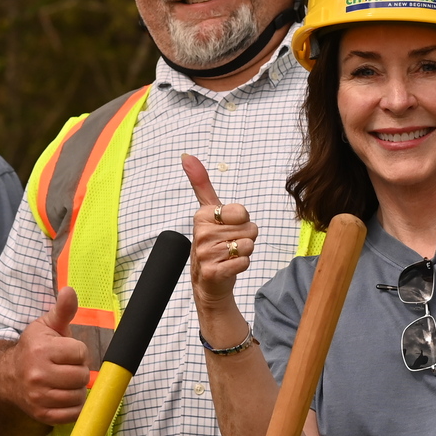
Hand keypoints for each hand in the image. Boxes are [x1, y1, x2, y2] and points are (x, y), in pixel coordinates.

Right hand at [7, 286, 91, 426]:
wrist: (7, 376)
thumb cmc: (34, 349)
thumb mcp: (45, 326)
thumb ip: (62, 310)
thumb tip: (70, 291)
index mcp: (41, 350)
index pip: (80, 352)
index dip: (77, 352)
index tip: (65, 352)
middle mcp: (38, 375)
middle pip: (82, 375)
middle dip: (78, 370)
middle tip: (66, 368)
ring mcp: (39, 397)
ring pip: (79, 395)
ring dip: (77, 389)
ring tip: (65, 381)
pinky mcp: (42, 414)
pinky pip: (73, 414)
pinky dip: (74, 407)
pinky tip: (64, 395)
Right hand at [184, 154, 258, 309]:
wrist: (209, 280)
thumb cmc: (213, 243)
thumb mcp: (209, 211)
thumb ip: (201, 183)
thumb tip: (186, 155)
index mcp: (202, 215)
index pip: (242, 212)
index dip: (242, 221)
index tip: (228, 227)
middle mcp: (201, 233)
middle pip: (248, 229)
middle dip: (244, 238)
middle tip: (228, 244)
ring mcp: (205, 253)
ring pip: (248, 245)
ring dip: (244, 252)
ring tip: (229, 255)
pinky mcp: (213, 271)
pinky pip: (244, 262)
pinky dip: (242, 265)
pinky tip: (229, 266)